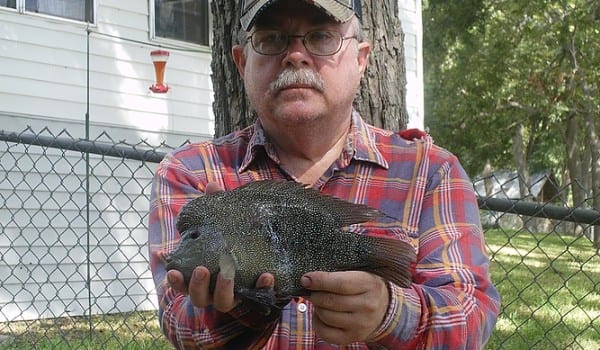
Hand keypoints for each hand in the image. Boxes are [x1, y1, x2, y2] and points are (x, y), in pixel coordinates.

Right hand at [167, 181, 274, 312]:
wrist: (265, 258)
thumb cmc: (233, 240)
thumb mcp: (224, 225)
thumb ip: (215, 207)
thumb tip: (211, 186)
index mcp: (201, 276)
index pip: (182, 284)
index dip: (176, 281)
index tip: (173, 272)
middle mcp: (214, 291)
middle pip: (199, 298)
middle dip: (198, 285)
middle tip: (202, 269)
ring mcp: (234, 296)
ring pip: (224, 303)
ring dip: (224, 289)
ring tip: (228, 274)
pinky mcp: (255, 296)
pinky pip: (258, 296)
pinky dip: (262, 287)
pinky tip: (267, 275)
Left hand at [301, 271, 389, 344]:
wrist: (383, 308)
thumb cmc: (364, 286)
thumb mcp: (359, 272)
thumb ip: (338, 272)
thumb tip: (309, 279)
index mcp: (370, 285)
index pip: (340, 284)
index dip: (320, 281)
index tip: (305, 279)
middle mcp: (368, 306)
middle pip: (330, 301)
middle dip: (315, 294)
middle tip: (312, 290)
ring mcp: (361, 324)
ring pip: (325, 316)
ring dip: (317, 307)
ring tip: (320, 301)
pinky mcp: (352, 338)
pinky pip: (325, 333)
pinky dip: (317, 322)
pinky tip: (321, 315)